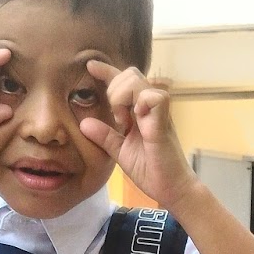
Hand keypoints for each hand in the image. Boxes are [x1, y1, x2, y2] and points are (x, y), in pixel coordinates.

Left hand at [79, 62, 196, 211]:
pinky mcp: (164, 120)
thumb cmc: (150, 169)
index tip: (90, 65)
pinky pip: (153, 96)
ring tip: (123, 122)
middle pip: (130, 74)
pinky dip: (140, 103)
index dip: (107, 71)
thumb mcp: (120, 152)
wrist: (170, 188)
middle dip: (114, 89)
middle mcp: (150, 106)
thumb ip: (104, 136)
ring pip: (137, 81)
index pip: (123, 82)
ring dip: (122, 97)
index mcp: (138, 111)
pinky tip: (136, 120)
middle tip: (115, 118)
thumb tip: (83, 123)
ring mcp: (158, 111)